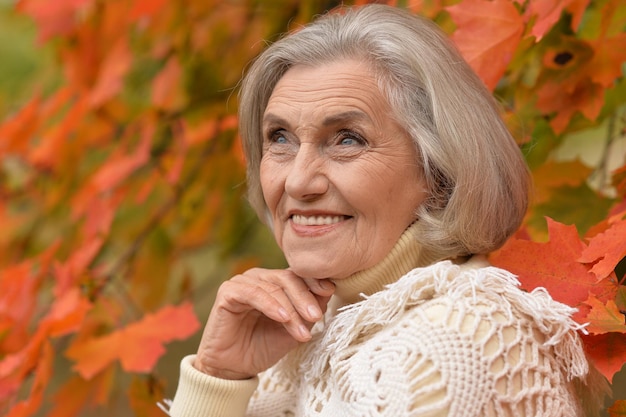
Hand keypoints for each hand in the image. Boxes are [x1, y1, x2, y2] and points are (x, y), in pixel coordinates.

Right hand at [193, 268, 334, 379]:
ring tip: (301, 330)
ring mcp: (242, 283)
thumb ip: (309, 311)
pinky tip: (282, 318)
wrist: (234, 368)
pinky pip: (253, 293)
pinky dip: (270, 305)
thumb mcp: (294, 329)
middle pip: (288, 279)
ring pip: (273, 288)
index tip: (330, 291)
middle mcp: (259, 278)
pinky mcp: (228, 292)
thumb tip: (328, 290)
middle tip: (316, 317)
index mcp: (274, 282)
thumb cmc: (263, 347)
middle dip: (304, 298)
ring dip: (290, 309)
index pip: (298, 275)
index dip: (314, 281)